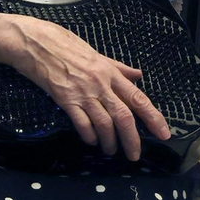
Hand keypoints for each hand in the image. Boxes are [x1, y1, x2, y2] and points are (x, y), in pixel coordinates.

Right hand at [7, 16, 170, 160]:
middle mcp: (100, 85)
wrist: (35, 43)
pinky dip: (89, 135)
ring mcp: (83, 93)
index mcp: (110, 73)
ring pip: (104, 124)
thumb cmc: (64, 45)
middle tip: (134, 155)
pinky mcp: (65, 99)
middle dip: (132, 140)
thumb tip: (138, 75)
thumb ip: (118, 67)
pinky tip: (91, 141)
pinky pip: (82, 123)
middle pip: (124, 117)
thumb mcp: (95, 53)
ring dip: (110, 142)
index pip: (138, 98)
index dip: (153, 118)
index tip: (164, 134)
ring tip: (110, 151)